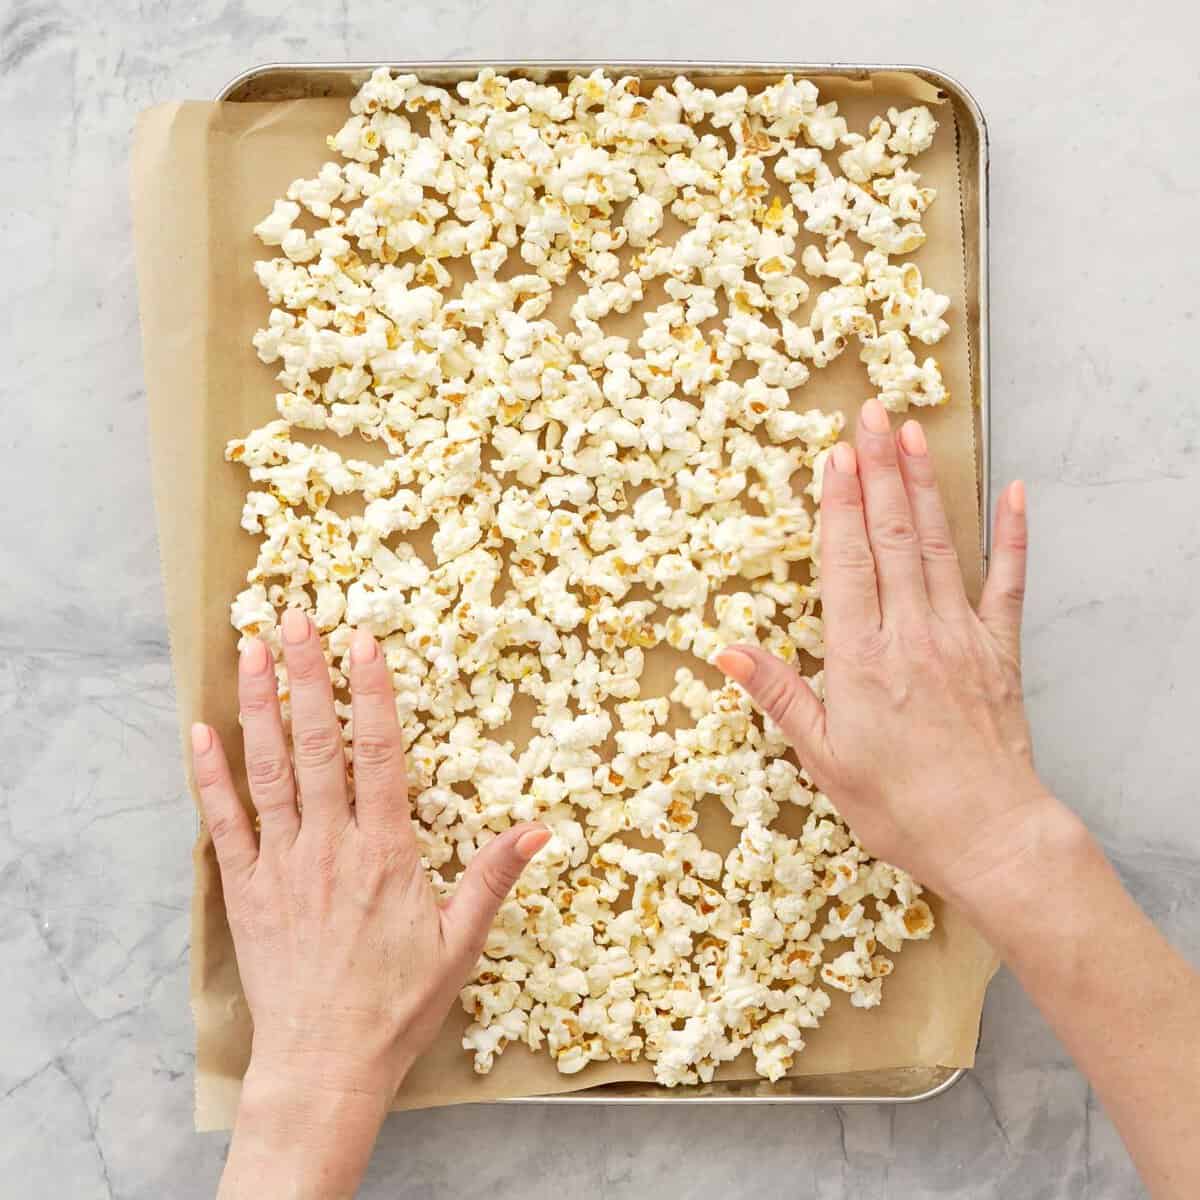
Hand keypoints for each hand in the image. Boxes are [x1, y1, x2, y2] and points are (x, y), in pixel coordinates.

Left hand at [191, 610, 546, 1197]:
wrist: (325, 1065)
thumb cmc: (397, 1004)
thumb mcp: (461, 942)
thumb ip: (494, 878)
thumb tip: (540, 828)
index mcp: (385, 852)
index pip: (380, 755)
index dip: (373, 694)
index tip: (364, 641)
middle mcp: (329, 846)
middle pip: (318, 745)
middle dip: (307, 676)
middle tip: (297, 617)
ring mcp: (282, 864)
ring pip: (269, 770)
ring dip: (260, 707)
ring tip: (253, 650)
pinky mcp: (246, 890)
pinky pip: (223, 823)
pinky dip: (210, 777)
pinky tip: (200, 732)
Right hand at [715, 399, 1054, 903]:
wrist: (988, 835)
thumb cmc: (898, 804)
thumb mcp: (821, 757)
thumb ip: (777, 694)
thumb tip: (726, 649)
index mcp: (860, 656)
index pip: (846, 561)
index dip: (839, 504)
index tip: (835, 455)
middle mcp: (910, 632)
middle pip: (890, 535)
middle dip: (879, 470)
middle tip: (872, 414)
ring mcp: (960, 635)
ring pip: (938, 544)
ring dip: (924, 485)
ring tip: (914, 434)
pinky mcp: (998, 651)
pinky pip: (1007, 583)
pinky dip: (1012, 536)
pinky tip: (1013, 493)